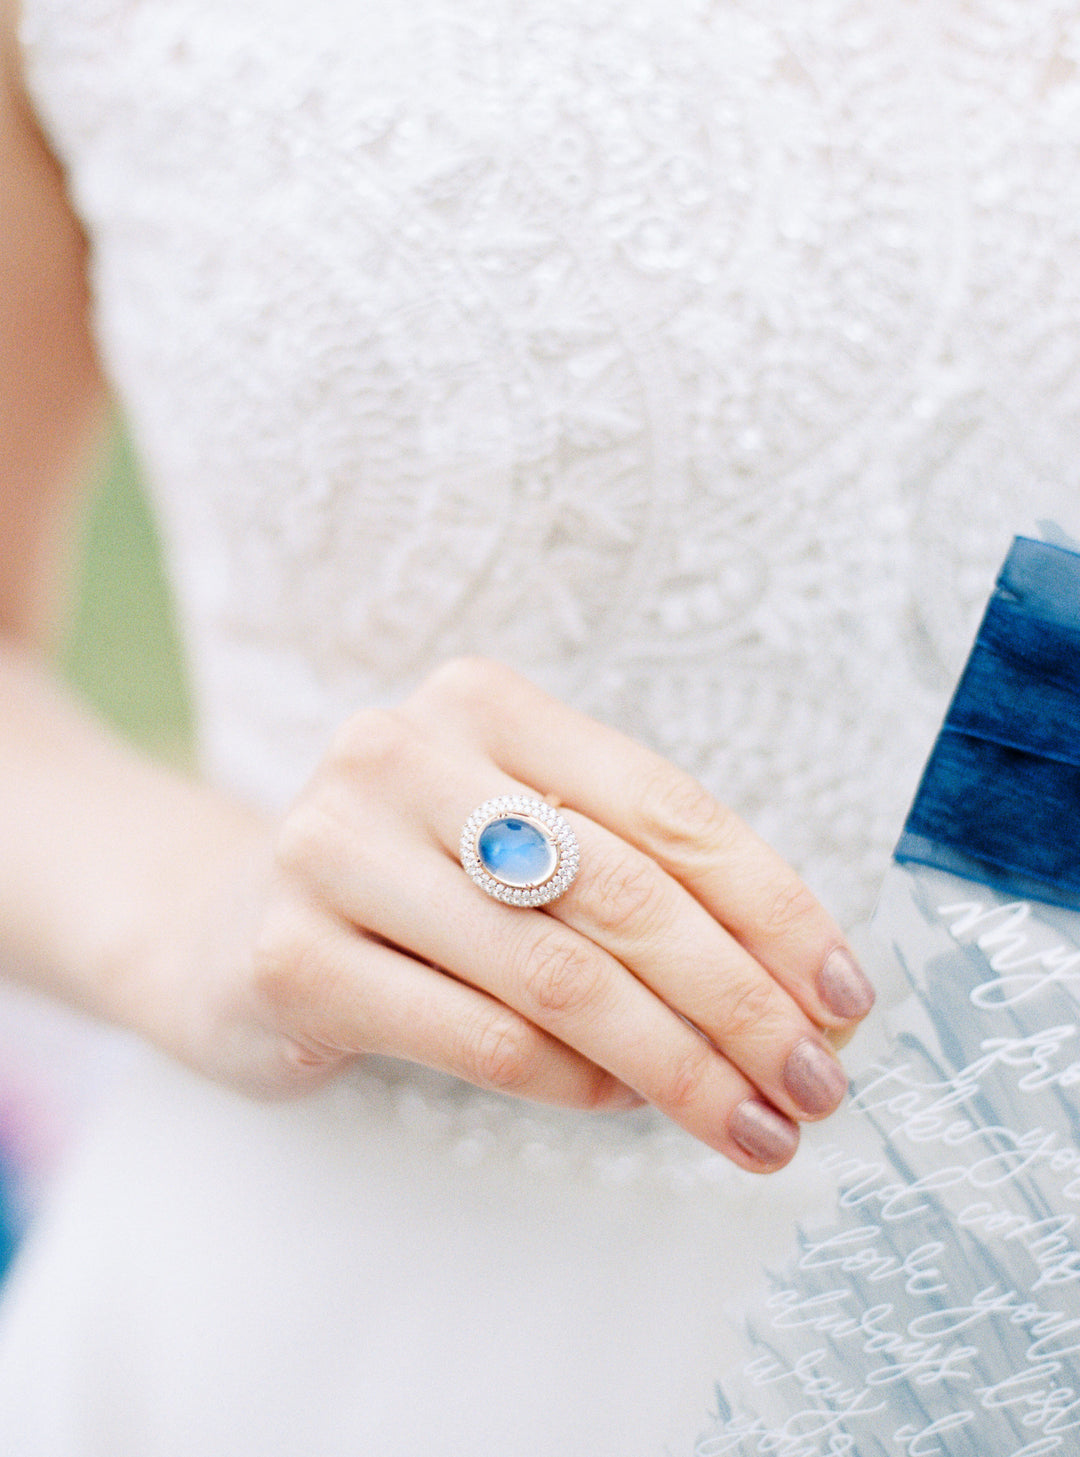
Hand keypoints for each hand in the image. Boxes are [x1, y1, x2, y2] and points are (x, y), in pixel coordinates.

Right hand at [152, 659, 874, 1172]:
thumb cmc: (416, 885)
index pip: (668, 807)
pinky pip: (482, 1038)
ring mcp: (334, 849)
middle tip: (815, 1086)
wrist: (224, 926)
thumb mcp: (521, 841)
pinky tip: (625, 1103)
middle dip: (741, 1002)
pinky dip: (578, 1085)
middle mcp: (402, 754)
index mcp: (485, 703)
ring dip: (678, 1067)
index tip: (845, 998)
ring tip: (749, 1124)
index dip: (775, 908)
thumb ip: (639, 883)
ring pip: (559, 976)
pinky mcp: (293, 956)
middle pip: (622, 892)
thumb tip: (802, 992)